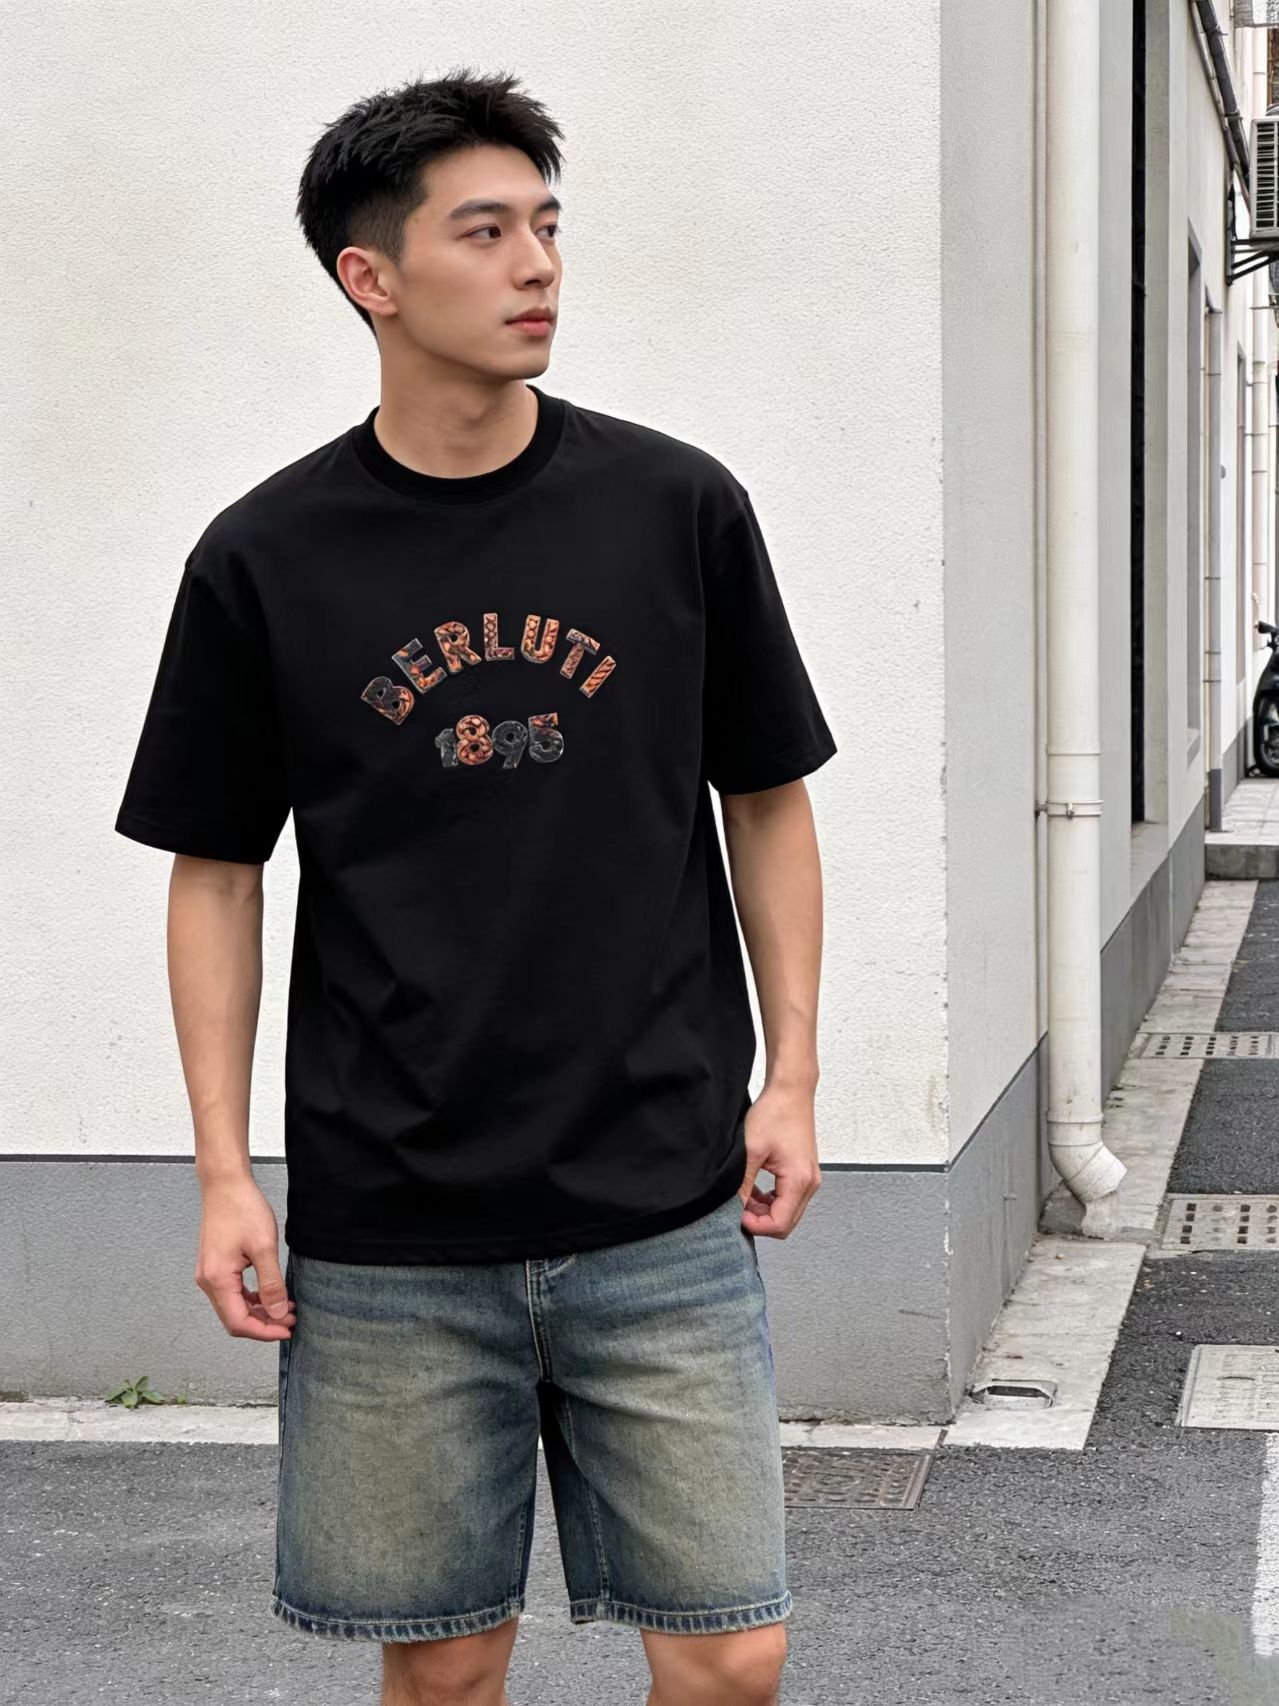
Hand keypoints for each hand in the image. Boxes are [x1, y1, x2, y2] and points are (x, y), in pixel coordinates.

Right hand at [195, 1173, 295, 1340]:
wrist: (225, 1184)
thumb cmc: (242, 1208)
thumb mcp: (264, 1247)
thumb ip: (271, 1284)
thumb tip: (276, 1314)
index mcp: (217, 1280)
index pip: (239, 1322)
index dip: (264, 1332)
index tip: (286, 1330)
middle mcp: (208, 1281)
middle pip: (234, 1318)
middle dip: (264, 1323)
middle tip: (290, 1319)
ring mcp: (209, 1274)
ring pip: (234, 1307)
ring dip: (259, 1311)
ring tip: (285, 1308)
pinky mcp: (215, 1266)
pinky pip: (232, 1293)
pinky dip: (251, 1299)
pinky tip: (270, 1295)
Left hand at [737, 1083, 821, 1238]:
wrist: (791, 1091)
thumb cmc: (775, 1113)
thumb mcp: (750, 1151)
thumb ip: (743, 1184)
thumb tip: (733, 1207)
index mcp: (799, 1181)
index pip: (780, 1224)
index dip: (756, 1226)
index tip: (737, 1215)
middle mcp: (810, 1183)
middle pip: (786, 1223)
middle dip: (760, 1221)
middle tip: (737, 1208)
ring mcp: (809, 1178)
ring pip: (787, 1212)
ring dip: (764, 1211)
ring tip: (744, 1196)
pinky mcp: (804, 1172)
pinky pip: (789, 1198)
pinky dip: (771, 1200)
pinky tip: (754, 1189)